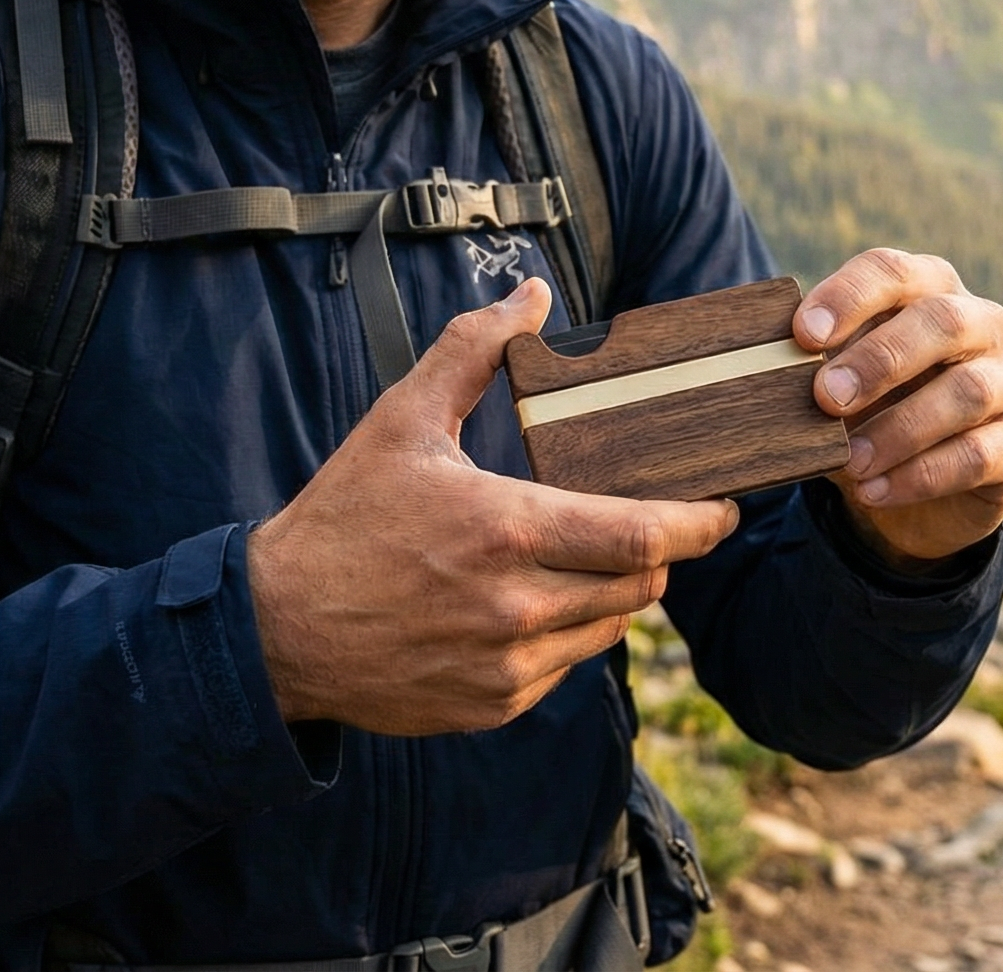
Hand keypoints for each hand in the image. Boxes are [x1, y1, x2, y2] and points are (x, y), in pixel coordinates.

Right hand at [247, 280, 740, 734]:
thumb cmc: (343, 518)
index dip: (701, 524)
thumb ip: (473, 352)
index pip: (644, 536)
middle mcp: (516, 606)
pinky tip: (535, 601)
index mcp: (505, 530)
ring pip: (610, 629)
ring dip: (616, 593)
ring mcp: (507, 664)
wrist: (276, 628)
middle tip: (653, 523)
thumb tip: (531, 297)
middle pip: (641, 585)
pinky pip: (567, 667)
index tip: (726, 507)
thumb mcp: (401, 420)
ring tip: (588, 556)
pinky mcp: (493, 705)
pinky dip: (570, 633)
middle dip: (660, 553)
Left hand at [797, 250, 1002, 569]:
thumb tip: (760, 366)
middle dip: (880, 358)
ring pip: (967, 391)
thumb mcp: (834, 386)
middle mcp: (979, 325)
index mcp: (927, 291)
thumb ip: (810, 368)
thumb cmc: (866, 412)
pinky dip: (921, 475)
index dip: (850, 296)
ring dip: (901, 427)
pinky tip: (874, 492)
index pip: (894, 272)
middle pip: (942, 320)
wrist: (912, 489)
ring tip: (851, 460)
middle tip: (827, 396)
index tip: (802, 333)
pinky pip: (979, 454)